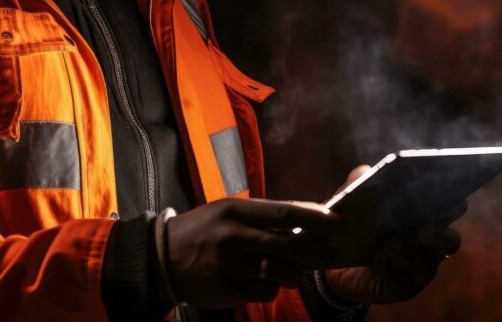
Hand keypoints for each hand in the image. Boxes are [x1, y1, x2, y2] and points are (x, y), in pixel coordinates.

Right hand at [163, 197, 345, 307]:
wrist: (162, 257)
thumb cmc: (203, 229)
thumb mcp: (228, 211)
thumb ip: (264, 216)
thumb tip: (308, 218)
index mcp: (235, 210)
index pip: (284, 213)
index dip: (315, 219)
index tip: (339, 223)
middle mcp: (232, 236)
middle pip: (288, 245)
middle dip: (317, 251)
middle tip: (333, 254)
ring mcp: (229, 266)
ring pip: (281, 272)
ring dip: (297, 272)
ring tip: (298, 269)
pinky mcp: (226, 291)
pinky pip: (266, 292)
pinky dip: (274, 288)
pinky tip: (269, 282)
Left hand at [324, 165, 466, 304]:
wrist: (336, 265)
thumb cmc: (354, 225)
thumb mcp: (351, 201)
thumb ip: (357, 182)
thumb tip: (365, 171)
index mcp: (426, 216)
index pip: (454, 207)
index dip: (456, 200)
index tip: (449, 191)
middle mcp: (431, 244)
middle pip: (451, 239)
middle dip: (440, 229)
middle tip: (421, 216)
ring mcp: (421, 268)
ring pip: (431, 262)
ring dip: (413, 249)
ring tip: (393, 241)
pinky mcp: (405, 287)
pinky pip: (405, 279)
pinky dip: (391, 266)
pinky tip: (377, 256)